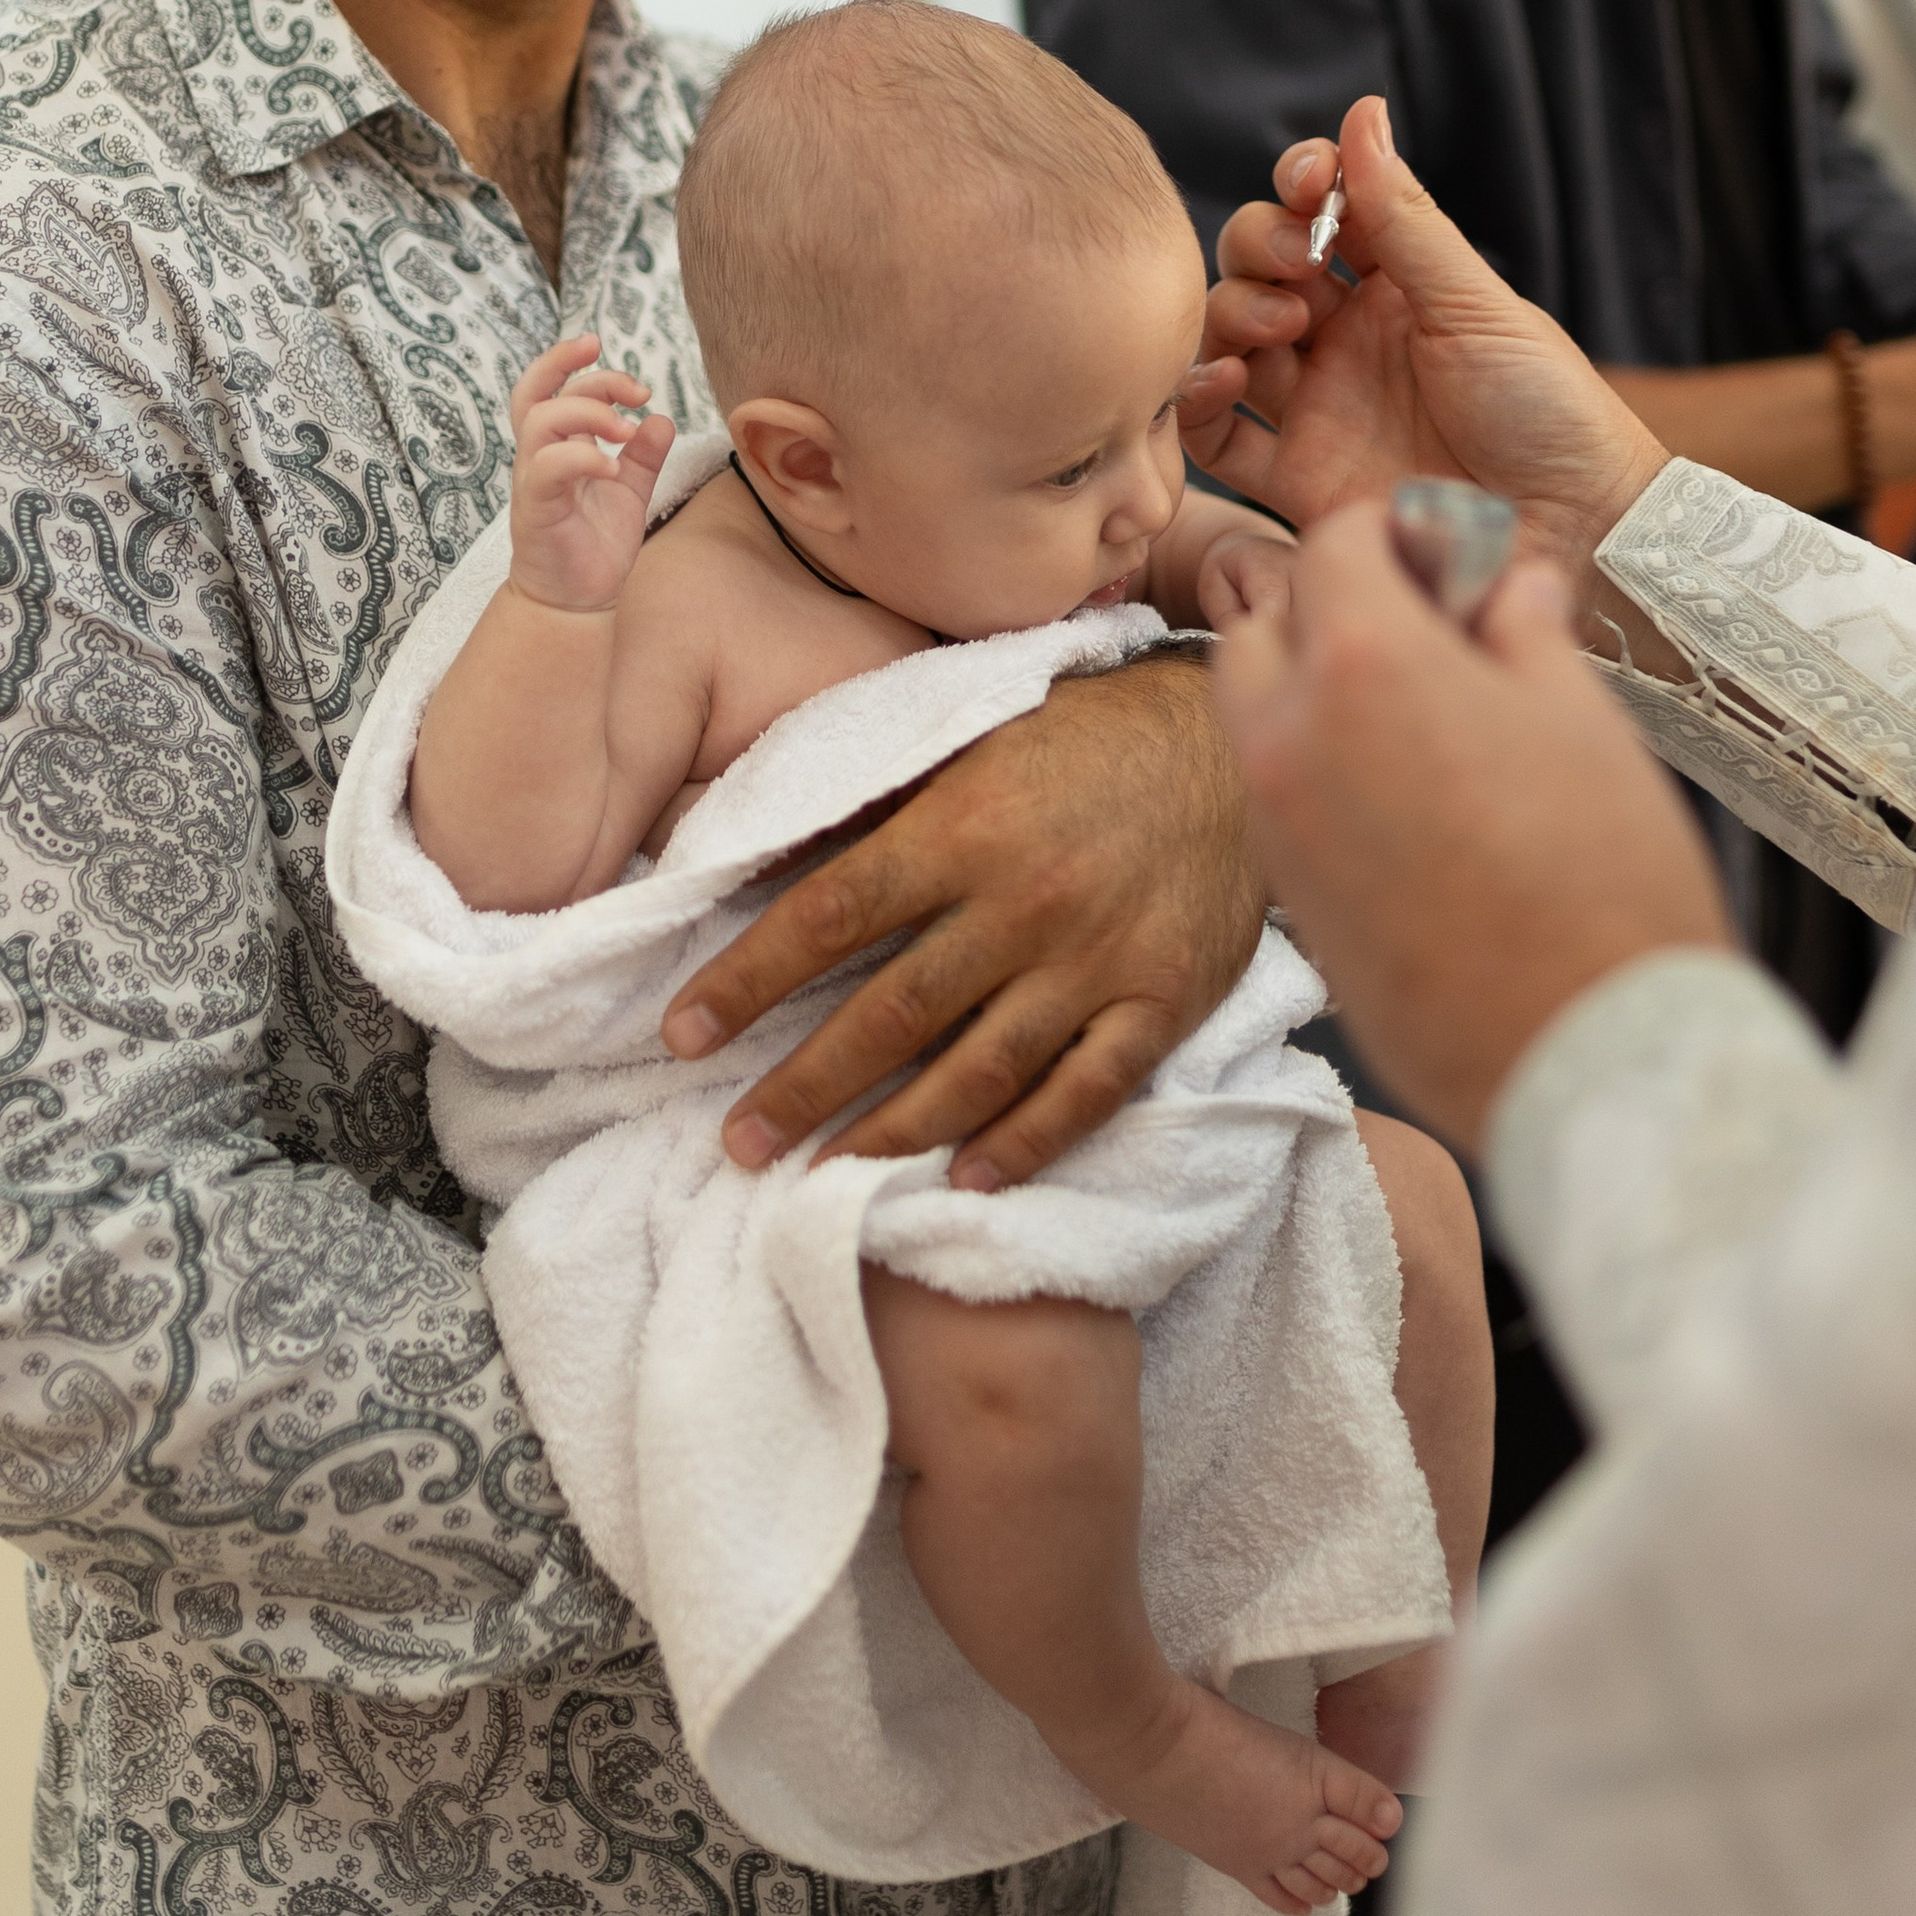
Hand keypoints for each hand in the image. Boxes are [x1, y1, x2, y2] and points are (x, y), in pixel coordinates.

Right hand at [504, 335, 673, 613]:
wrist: (576, 602)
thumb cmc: (594, 546)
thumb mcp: (629, 492)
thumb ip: (643, 455)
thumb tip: (662, 419)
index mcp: (557, 448)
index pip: (548, 389)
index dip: (567, 361)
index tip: (604, 349)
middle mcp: (538, 459)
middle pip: (536, 395)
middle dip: (577, 374)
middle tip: (633, 387)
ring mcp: (533, 483)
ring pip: (539, 423)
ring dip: (588, 414)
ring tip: (627, 430)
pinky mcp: (536, 510)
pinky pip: (548, 469)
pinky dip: (584, 458)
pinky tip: (615, 468)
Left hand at [661, 659, 1266, 1189]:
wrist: (1235, 742)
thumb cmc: (1086, 736)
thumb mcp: (972, 743)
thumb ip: (883, 806)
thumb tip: (766, 861)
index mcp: (963, 824)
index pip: (828, 915)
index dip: (746, 980)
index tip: (681, 1033)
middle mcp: (1023, 901)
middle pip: (890, 1015)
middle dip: (802, 1087)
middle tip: (737, 1142)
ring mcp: (1096, 959)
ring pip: (977, 1072)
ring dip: (891, 1133)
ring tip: (825, 1174)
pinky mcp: (1162, 1002)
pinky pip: (1084, 1094)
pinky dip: (1023, 1145)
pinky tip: (964, 1179)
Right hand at [1182, 97, 1666, 567]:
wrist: (1572, 530)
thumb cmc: (1548, 410)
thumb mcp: (1476, 304)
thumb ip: (1405, 218)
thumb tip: (1362, 114)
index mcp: (1397, 289)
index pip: (1322, 213)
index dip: (1301, 185)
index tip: (1309, 181)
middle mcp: (1347, 341)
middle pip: (1260, 268)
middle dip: (1261, 246)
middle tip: (1301, 265)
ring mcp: (1318, 407)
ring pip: (1228, 340)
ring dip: (1233, 313)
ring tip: (1281, 327)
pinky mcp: (1297, 479)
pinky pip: (1217, 437)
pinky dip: (1197, 403)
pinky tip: (1221, 381)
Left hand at [1213, 507, 1731, 1145]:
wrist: (1588, 1047)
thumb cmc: (1606, 873)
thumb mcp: (1580, 716)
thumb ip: (1525, 630)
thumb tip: (1511, 586)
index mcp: (1364, 661)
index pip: (1334, 544)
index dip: (1389, 531)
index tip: (1434, 547)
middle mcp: (1291, 735)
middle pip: (1262, 622)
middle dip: (1322, 604)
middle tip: (1409, 622)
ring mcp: (1276, 824)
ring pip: (1250, 713)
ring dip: (1305, 687)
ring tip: (1402, 706)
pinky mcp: (1286, 901)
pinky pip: (1273, 798)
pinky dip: (1311, 769)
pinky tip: (1394, 790)